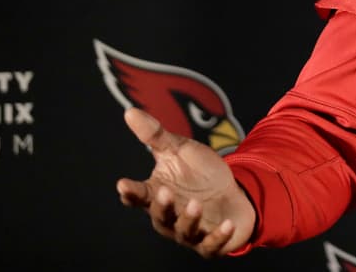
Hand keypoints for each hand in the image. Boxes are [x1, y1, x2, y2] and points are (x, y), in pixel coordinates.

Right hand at [115, 107, 256, 256]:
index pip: (138, 196)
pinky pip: (212, 245)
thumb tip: (130, 111)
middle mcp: (170, 217)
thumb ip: (155, 136)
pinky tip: (226, 225)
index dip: (130, 192)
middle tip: (164, 191)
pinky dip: (218, 237)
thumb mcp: (179, 150)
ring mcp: (190, 232)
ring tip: (195, 205)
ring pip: (184, 231)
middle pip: (161, 215)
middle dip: (163, 205)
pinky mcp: (211, 243)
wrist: (232, 192)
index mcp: (157, 195)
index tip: (123, 184)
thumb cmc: (199, 173)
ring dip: (189, 220)